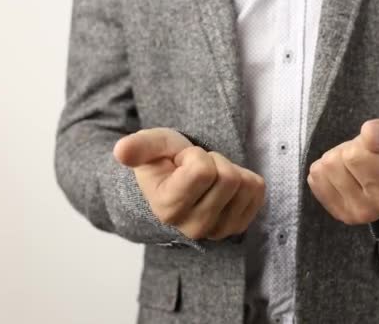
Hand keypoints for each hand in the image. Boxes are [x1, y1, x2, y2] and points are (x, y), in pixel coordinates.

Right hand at [113, 128, 264, 239]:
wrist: (173, 188)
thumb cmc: (163, 164)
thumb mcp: (151, 148)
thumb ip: (139, 147)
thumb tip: (121, 151)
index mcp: (168, 209)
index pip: (203, 170)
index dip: (195, 156)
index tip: (181, 163)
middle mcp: (194, 228)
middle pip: (229, 178)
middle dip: (214, 162)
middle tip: (197, 169)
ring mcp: (219, 231)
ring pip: (245, 184)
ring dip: (230, 170)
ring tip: (209, 177)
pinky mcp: (240, 226)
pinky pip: (257, 190)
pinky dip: (244, 179)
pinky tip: (223, 186)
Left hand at [307, 117, 378, 224]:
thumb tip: (369, 132)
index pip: (353, 156)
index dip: (364, 141)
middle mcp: (369, 207)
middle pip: (334, 162)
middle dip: (351, 149)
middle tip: (373, 155)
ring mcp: (352, 213)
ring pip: (322, 169)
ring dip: (340, 158)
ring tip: (364, 163)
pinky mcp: (338, 211)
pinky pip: (315, 180)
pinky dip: (330, 170)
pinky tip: (352, 173)